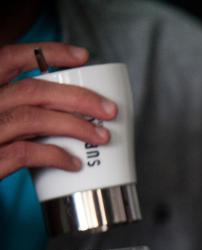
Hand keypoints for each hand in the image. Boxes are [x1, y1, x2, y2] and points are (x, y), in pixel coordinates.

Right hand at [0, 42, 117, 177]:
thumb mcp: (0, 113)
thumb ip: (20, 104)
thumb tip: (73, 105)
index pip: (9, 57)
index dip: (46, 52)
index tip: (82, 56)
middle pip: (32, 90)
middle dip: (77, 97)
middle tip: (109, 110)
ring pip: (33, 118)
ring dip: (74, 126)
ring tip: (101, 136)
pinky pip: (25, 152)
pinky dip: (55, 155)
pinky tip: (74, 163)